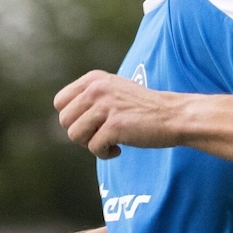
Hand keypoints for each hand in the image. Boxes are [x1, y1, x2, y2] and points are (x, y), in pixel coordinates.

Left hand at [54, 70, 182, 158]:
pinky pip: (94, 148)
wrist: (172, 115)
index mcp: (94, 78)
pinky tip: (119, 148)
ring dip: (91, 144)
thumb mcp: (112, 90)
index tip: (91, 123)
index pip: (60, 102)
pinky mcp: (115, 125)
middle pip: (65, 121)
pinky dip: (106, 154)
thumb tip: (61, 116)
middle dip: (80, 133)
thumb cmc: (142, 108)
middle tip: (100, 134)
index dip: (72, 118)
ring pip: (75, 136)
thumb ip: (88, 97)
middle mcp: (97, 88)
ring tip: (110, 140)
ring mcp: (106, 106)